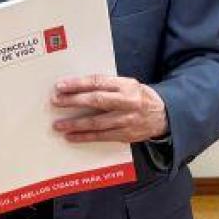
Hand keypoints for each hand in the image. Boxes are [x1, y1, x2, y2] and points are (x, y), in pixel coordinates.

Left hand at [49, 75, 167, 143]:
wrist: (163, 115)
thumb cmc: (138, 97)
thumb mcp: (127, 84)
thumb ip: (107, 85)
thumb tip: (77, 87)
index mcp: (126, 85)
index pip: (98, 82)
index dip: (78, 84)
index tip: (61, 86)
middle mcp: (127, 102)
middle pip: (97, 100)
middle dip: (73, 101)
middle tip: (56, 101)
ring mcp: (127, 120)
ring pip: (97, 122)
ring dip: (75, 124)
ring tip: (58, 125)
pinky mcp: (126, 135)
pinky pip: (102, 136)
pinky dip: (85, 137)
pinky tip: (71, 136)